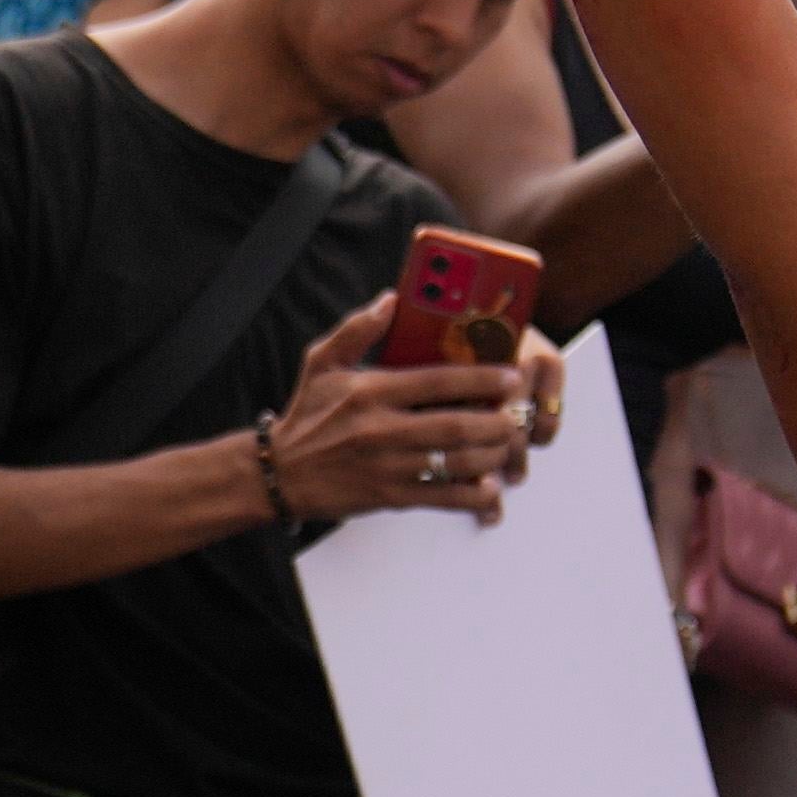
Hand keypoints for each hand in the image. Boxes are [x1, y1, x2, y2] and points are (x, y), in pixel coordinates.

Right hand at [259, 288, 551, 530]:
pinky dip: (471, 495)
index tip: (510, 375)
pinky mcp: (388, 497)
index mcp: (370, 392)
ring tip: (508, 444)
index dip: (479, 379)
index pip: (435, 381)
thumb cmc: (307, 415)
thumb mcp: (321, 362)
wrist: (280, 474)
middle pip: (453, 425)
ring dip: (490, 455)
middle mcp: (380, 430)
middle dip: (495, 421)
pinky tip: (490, 488)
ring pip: (453, 463)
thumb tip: (391, 299)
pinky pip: (440, 498)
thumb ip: (357, 329)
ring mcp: (386, 467)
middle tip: (517, 413)